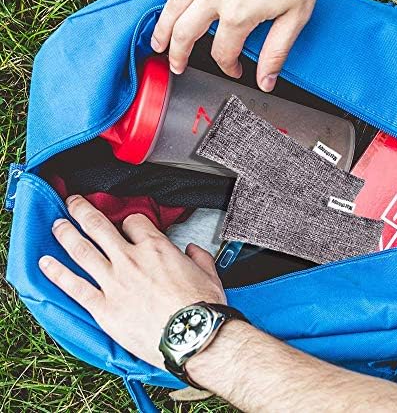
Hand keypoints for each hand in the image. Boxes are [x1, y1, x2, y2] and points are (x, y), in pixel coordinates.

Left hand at [38, 195, 225, 369]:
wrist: (193, 337)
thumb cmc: (201, 307)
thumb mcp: (208, 273)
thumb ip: (199, 256)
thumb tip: (193, 250)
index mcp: (156, 248)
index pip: (134, 222)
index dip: (129, 220)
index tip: (126, 225)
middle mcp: (130, 259)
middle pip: (99, 226)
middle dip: (83, 211)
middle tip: (73, 202)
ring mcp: (114, 282)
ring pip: (82, 250)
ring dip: (66, 233)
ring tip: (56, 223)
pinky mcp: (104, 308)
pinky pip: (74, 286)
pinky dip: (57, 272)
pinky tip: (45, 263)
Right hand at [151, 0, 338, 91]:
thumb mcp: (294, 17)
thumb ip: (275, 53)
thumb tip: (266, 82)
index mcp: (237, 15)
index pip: (222, 52)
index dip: (227, 67)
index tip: (233, 70)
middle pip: (185, 33)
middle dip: (178, 55)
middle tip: (175, 65)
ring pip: (175, 4)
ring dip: (162, 27)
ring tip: (156, 41)